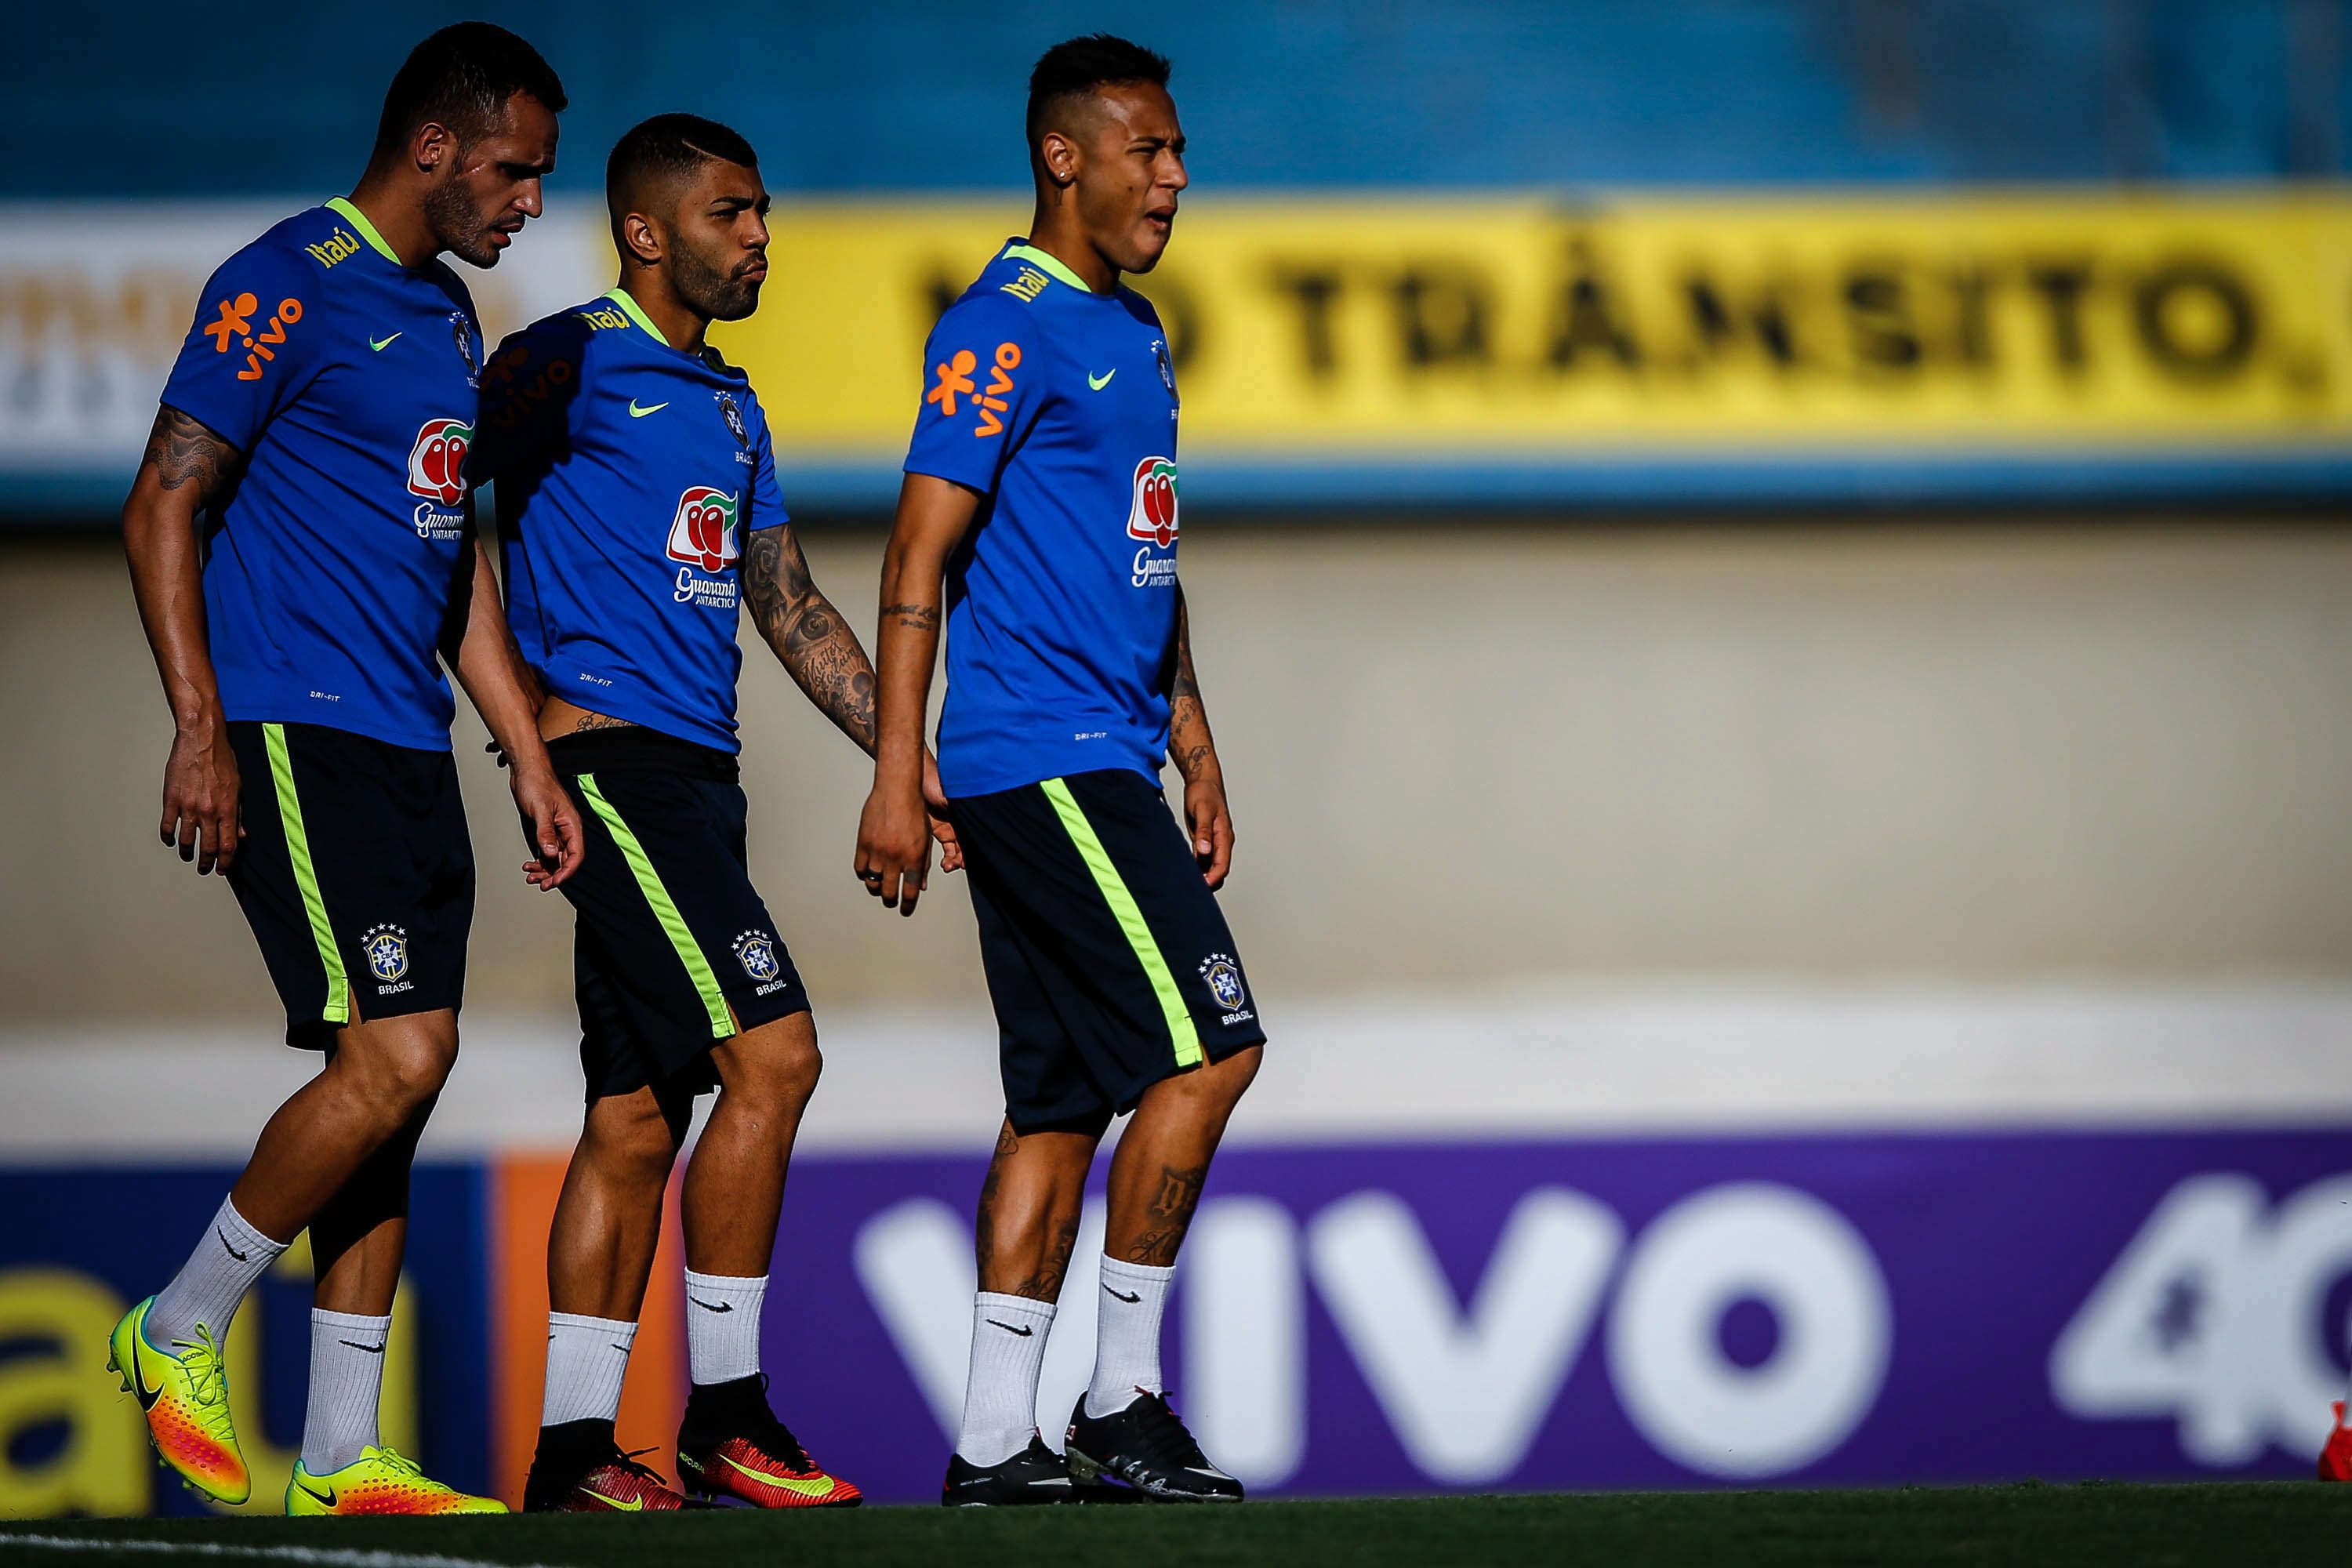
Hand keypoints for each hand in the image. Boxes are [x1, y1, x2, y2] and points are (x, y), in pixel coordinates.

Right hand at [161, 723, 241, 874]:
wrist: (201, 740)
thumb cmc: (221, 759)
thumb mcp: (238, 787)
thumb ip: (238, 812)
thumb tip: (241, 833)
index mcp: (227, 808)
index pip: (228, 845)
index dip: (225, 861)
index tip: (223, 868)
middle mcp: (208, 811)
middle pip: (208, 847)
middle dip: (207, 862)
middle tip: (205, 868)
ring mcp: (188, 806)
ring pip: (186, 841)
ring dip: (187, 853)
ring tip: (187, 856)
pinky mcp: (171, 799)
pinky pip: (168, 826)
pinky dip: (168, 837)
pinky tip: (170, 840)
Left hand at [510, 763, 582, 889]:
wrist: (526, 770)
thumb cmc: (537, 783)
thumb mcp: (541, 809)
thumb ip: (546, 833)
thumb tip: (550, 854)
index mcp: (572, 825)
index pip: (575, 855)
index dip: (566, 871)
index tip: (554, 881)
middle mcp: (566, 830)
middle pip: (565, 860)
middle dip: (553, 874)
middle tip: (540, 883)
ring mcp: (556, 831)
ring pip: (554, 858)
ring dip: (544, 869)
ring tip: (531, 875)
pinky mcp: (545, 830)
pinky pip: (545, 851)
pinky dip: (538, 860)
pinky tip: (529, 864)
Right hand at [856, 772, 934, 914]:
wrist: (897, 789)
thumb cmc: (914, 811)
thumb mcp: (925, 839)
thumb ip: (923, 863)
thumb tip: (920, 884)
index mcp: (914, 857)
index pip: (910, 891)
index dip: (908, 904)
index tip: (906, 909)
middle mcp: (895, 857)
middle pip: (889, 891)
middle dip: (891, 899)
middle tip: (891, 899)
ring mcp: (878, 851)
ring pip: (873, 882)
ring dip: (876, 887)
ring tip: (879, 887)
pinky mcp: (864, 843)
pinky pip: (860, 867)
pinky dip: (864, 873)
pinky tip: (868, 871)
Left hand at [923, 750, 962, 873]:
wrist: (913, 774)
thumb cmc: (932, 779)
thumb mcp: (949, 797)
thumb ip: (961, 809)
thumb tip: (973, 820)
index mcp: (966, 814)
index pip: (974, 837)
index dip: (972, 850)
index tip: (966, 860)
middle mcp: (959, 821)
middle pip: (966, 846)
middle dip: (962, 859)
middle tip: (953, 864)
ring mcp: (947, 826)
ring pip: (955, 850)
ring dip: (953, 860)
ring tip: (947, 865)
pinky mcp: (934, 829)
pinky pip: (943, 848)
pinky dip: (943, 857)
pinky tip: (940, 862)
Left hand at [1183, 771, 1232, 888]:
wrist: (1203, 780)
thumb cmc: (1204, 792)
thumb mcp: (1202, 810)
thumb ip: (1204, 831)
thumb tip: (1205, 851)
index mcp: (1224, 836)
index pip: (1222, 865)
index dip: (1212, 878)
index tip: (1201, 887)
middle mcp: (1222, 841)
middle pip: (1219, 869)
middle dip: (1208, 881)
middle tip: (1190, 890)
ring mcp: (1214, 841)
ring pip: (1211, 865)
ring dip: (1202, 875)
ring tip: (1185, 883)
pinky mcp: (1206, 839)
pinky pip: (1204, 858)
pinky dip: (1197, 866)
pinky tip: (1186, 869)